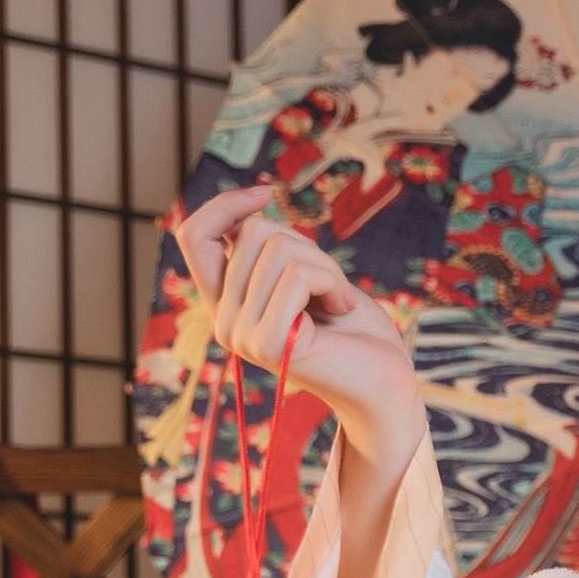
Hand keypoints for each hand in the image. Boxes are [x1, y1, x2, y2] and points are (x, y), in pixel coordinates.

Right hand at [175, 185, 425, 481]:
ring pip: (278, 250)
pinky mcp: (268, 344)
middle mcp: (223, 322)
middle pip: (250, 233)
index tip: (266, 193)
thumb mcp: (306, 274)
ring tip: (338, 300)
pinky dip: (331, 281)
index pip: (194, 237)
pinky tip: (341, 308)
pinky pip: (297, 276)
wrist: (384, 384)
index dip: (225, 205)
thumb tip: (249, 209)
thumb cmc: (353, 330)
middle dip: (304, 244)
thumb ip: (271, 250)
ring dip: (324, 266)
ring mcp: (242, 336)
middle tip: (330, 284)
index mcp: (227, 304)